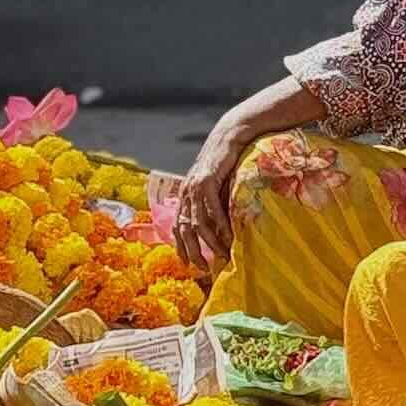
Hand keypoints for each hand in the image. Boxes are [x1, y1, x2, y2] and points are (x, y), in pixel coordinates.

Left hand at [173, 123, 245, 270]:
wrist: (228, 137)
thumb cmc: (224, 162)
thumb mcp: (213, 185)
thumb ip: (211, 203)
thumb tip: (217, 226)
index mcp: (185, 195)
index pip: (177, 226)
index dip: (180, 246)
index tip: (187, 264)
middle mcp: (186, 193)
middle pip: (185, 229)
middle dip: (193, 251)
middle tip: (203, 268)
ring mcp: (195, 187)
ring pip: (198, 222)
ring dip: (210, 242)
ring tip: (221, 255)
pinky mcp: (208, 180)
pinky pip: (212, 208)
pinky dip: (220, 224)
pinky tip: (228, 236)